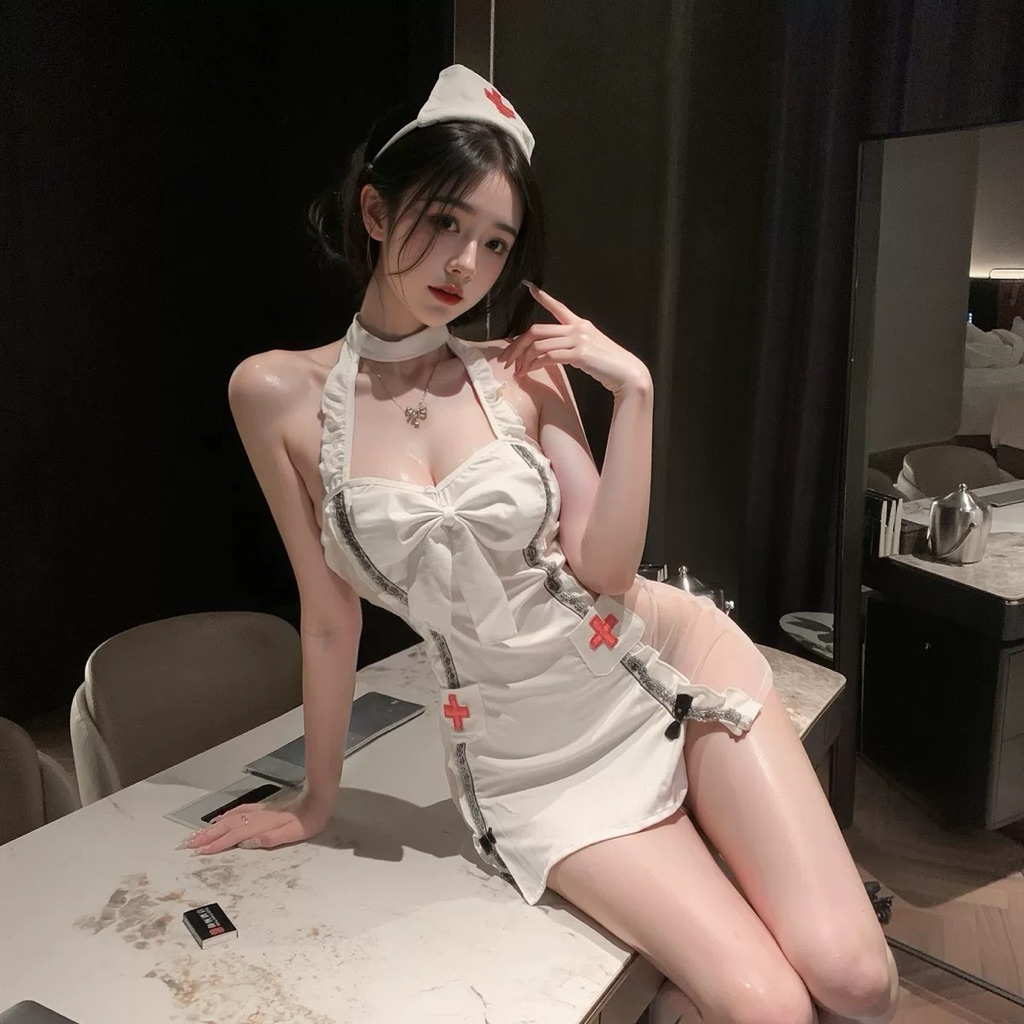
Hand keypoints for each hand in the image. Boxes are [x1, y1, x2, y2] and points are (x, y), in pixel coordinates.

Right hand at [176, 790, 328, 854]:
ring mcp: (259, 811)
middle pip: (227, 827)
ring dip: (212, 827)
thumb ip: (270, 839)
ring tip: (197, 834)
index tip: (199, 852)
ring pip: (230, 818)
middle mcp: (257, 817)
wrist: (318, 798)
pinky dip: (226, 815)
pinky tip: (220, 818)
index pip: (234, 836)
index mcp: (262, 826)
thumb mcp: (294, 834)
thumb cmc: (308, 820)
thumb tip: (246, 842)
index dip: (217, 845)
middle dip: (206, 836)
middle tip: (187, 844)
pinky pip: (239, 811)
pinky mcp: (263, 807)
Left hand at [500, 281, 651, 396]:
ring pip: (539, 344)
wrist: (627, 374)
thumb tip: (550, 355)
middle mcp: (578, 328)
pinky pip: (548, 357)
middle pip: (536, 330)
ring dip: (523, 358)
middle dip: (517, 345)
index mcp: (580, 324)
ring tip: (516, 370)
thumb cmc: (608, 366)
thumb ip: (571, 347)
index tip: (530, 288)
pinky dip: (535, 365)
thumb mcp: (589, 350)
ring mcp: (579, 339)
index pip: (558, 307)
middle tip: (506, 359)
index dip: (543, 298)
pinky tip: (529, 371)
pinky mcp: (579, 354)